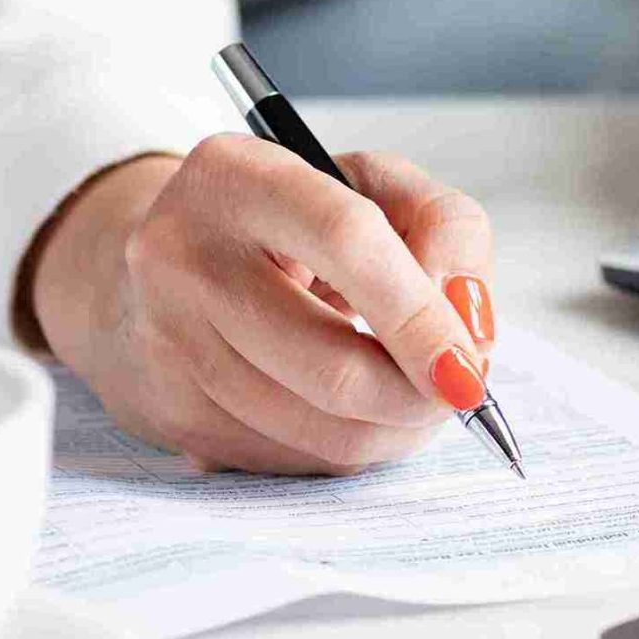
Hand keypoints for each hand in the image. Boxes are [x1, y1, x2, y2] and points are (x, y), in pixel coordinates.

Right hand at [25, 139, 496, 474]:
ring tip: (407, 392)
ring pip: (319, 431)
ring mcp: (167, 343)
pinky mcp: (170, 413)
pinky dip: (343, 446)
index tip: (470, 366)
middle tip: (455, 389)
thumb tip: (470, 325)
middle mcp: (183, 257)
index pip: (346, 241)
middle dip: (417, 396)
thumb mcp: (373, 185)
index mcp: (236, 176)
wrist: (168, 264)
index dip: (420, 315)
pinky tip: (345, 407)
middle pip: (332, 366)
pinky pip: (291, 462)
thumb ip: (445, 228)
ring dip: (391, 429)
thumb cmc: (288, 221)